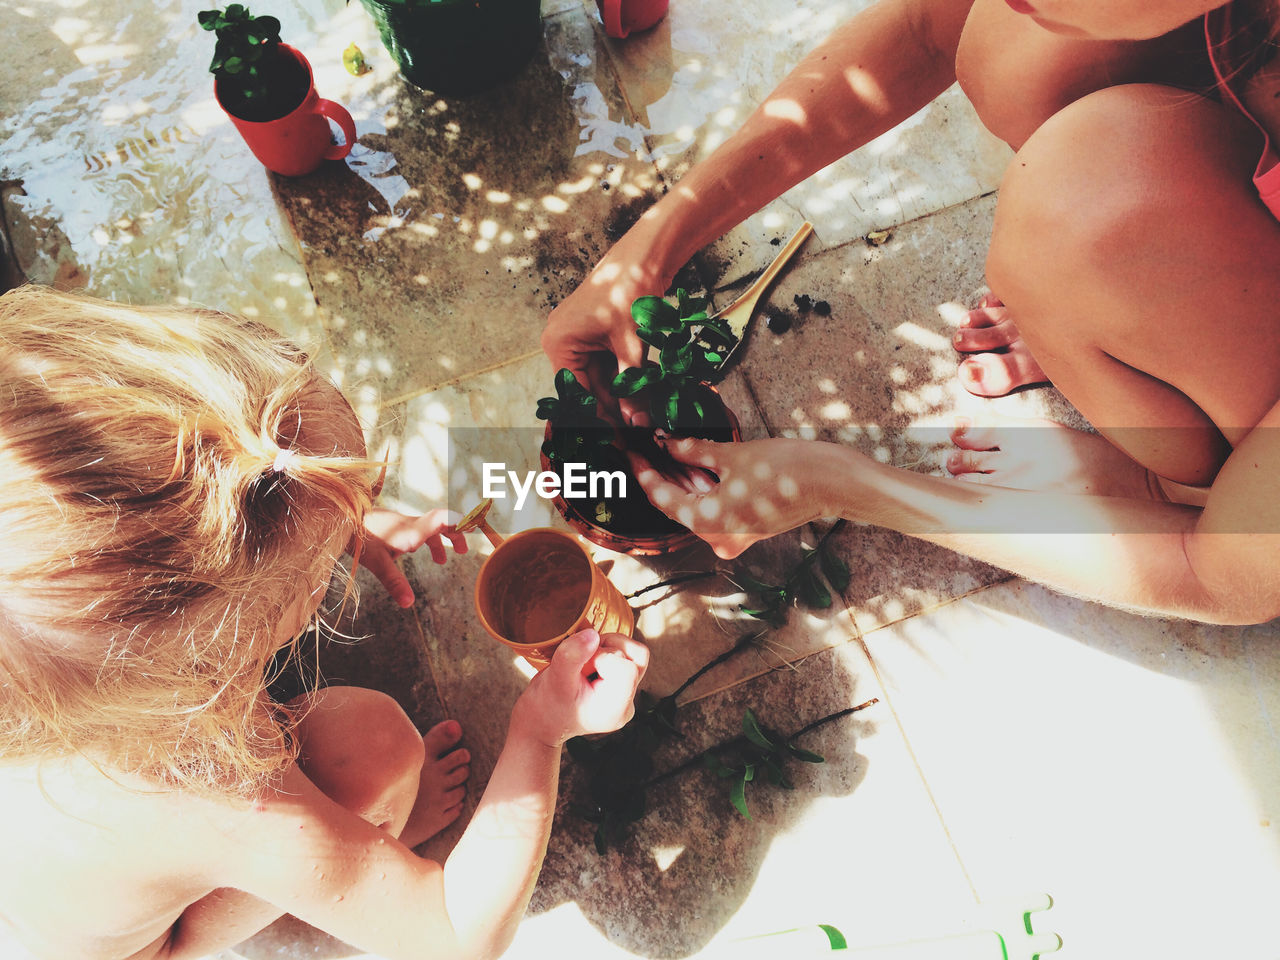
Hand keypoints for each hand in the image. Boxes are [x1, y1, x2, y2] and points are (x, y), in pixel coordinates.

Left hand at [352, 508, 467, 606]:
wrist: (340, 520)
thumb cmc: (359, 539)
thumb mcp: (377, 563)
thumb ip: (394, 582)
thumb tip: (409, 604)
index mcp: (412, 531)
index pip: (442, 519)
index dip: (460, 521)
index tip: (474, 526)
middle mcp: (412, 525)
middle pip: (442, 521)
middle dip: (457, 533)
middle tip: (465, 550)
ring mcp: (404, 524)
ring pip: (431, 527)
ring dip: (442, 540)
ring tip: (442, 562)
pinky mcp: (396, 527)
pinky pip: (419, 531)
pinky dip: (427, 542)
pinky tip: (423, 556)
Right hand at [514, 629, 649, 746]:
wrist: (542, 722)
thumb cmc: (547, 705)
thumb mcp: (554, 679)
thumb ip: (572, 654)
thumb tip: (593, 634)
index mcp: (616, 708)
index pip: (626, 667)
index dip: (602, 657)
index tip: (580, 669)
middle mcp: (627, 704)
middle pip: (634, 656)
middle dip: (603, 652)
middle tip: (580, 668)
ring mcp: (627, 695)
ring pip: (634, 653)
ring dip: (606, 650)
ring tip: (584, 667)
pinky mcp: (623, 686)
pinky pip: (626, 656)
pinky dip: (606, 653)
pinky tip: (588, 668)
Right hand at [541, 240, 667, 427]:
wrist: (644, 257)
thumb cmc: (630, 292)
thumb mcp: (632, 345)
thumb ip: (632, 386)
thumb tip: (638, 423)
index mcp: (559, 344)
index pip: (576, 394)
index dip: (598, 418)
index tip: (618, 440)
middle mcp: (562, 342)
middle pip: (586, 388)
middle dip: (612, 410)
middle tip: (635, 434)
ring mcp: (578, 338)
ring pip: (599, 379)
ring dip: (621, 397)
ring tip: (644, 419)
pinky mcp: (595, 335)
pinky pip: (606, 365)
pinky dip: (624, 379)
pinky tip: (643, 396)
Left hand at [632, 435, 844, 557]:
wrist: (831, 483)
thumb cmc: (787, 469)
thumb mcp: (732, 455)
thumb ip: (693, 451)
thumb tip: (666, 443)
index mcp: (708, 523)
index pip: (662, 497)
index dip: (644, 470)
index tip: (631, 449)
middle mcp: (717, 538)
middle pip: (677, 504)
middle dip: (661, 473)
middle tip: (644, 445)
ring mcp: (732, 537)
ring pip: (695, 507)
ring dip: (681, 480)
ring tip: (663, 449)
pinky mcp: (745, 529)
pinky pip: (713, 509)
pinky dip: (702, 489)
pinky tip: (690, 464)